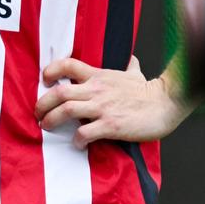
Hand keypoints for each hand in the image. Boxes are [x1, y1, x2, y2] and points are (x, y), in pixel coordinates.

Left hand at [35, 56, 185, 148]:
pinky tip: (77, 144)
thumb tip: (132, 59)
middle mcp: (96, 90)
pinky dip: (77, 139)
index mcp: (99, 77)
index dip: (51, 70)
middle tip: (37, 114)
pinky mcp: (111, 125)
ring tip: (46, 127)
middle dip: (42, 104)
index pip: (68, 65)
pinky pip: (85, 132)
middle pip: (59, 92)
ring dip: (52, 120)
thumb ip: (129, 67)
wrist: (167, 104)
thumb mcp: (135, 74)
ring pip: (66, 110)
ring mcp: (103, 108)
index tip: (44, 80)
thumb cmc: (149, 91)